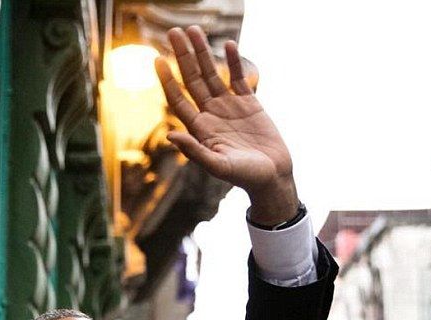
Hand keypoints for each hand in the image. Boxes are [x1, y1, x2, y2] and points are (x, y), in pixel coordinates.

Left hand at [155, 26, 298, 223]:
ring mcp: (229, 107)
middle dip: (182, 56)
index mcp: (200, 129)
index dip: (168, 80)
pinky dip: (233, 62)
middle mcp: (211, 114)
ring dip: (203, 52)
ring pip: (212, 74)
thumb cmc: (245, 177)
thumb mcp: (219, 167)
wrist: (273, 177)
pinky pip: (238, 78)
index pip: (178, 99)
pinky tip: (227, 44)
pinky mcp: (249, 104)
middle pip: (192, 80)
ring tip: (194, 30)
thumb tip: (170, 135)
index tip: (157, 59)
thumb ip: (195, 151)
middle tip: (174, 32)